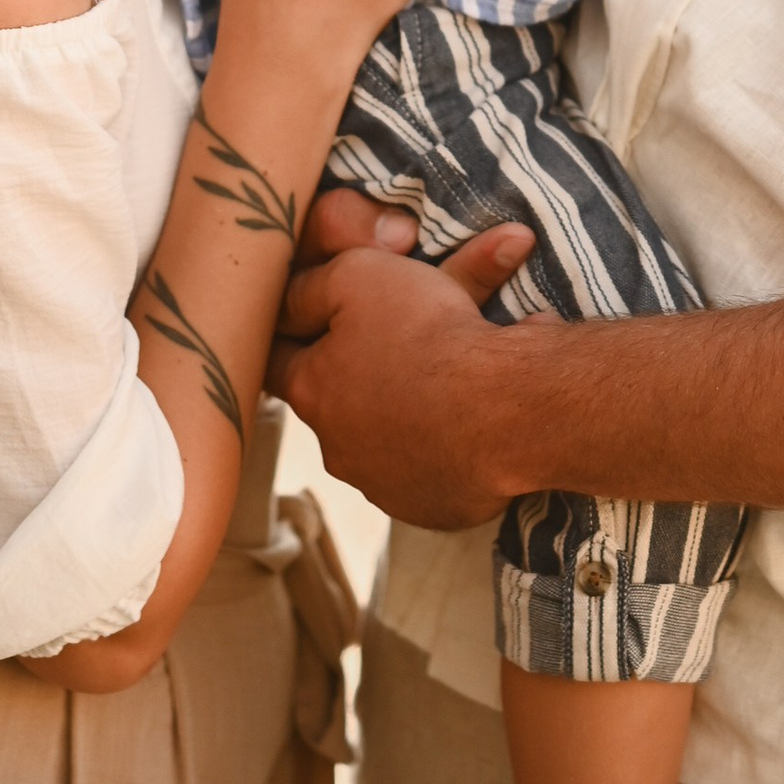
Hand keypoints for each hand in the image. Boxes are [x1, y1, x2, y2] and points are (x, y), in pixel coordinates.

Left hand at [273, 231, 538, 524]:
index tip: (311, 318)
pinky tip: (465, 421)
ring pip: (382, 440)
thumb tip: (288, 304)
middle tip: (394, 344)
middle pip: (335, 403)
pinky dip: (441, 446)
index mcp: (312, 392)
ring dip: (400, 413)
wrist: (507, 407)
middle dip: (356, 375)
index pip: (276, 361)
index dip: (292, 333)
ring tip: (439, 382)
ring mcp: (386, 485)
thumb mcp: (358, 276)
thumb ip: (311, 287)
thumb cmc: (430, 335)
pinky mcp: (433, 507)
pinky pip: (430, 470)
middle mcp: (338, 449)